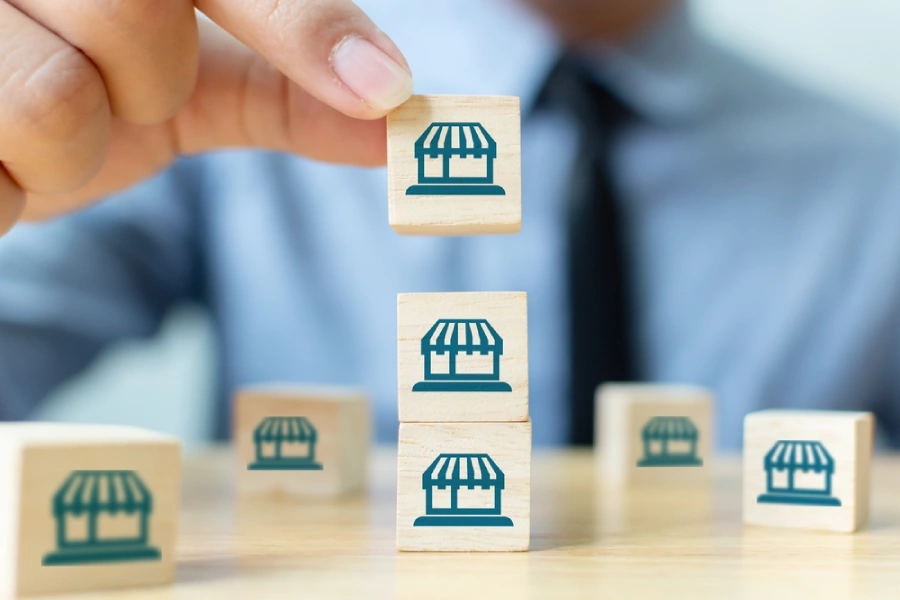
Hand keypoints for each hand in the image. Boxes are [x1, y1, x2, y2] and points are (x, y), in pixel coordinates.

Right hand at [0, 0, 413, 233]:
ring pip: (55, 102)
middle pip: (134, 19)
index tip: (383, 91)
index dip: (304, 25)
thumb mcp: (199, 81)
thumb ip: (290, 89)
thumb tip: (394, 123)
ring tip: (42, 123)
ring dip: (70, 147)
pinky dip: (9, 182)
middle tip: (111, 88)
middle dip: (146, 86)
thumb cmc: (96, 87)